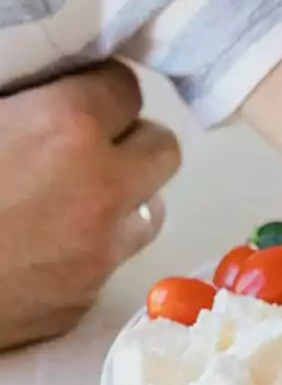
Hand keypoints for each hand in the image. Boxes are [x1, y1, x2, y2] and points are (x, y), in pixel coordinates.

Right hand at [0, 62, 180, 349]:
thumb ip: (14, 100)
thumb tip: (33, 91)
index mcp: (66, 126)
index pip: (125, 87)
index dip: (99, 88)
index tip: (78, 93)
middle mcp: (103, 187)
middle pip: (163, 149)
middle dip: (131, 141)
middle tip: (88, 144)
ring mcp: (101, 249)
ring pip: (151, 209)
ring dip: (123, 197)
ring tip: (74, 196)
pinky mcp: (87, 298)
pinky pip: (112, 261)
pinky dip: (91, 247)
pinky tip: (45, 245)